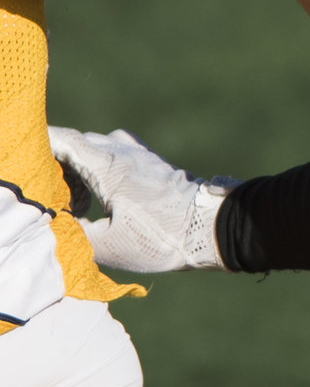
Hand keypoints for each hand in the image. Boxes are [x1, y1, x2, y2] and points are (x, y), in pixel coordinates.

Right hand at [46, 127, 232, 273]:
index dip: (37, 144)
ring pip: (93, 151)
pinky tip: (96, 202)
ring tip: (74, 208)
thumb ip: (71, 233)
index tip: (20, 157)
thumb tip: (50, 225)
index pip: (63, 140)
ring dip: (75, 173)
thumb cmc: (162, 237)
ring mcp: (138, 155)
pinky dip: (96, 173)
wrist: (212, 227)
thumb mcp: (107, 245)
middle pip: (75, 146)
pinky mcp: (149, 164)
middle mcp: (122, 152)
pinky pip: (111, 157)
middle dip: (53, 168)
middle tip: (47, 199)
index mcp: (108, 166)